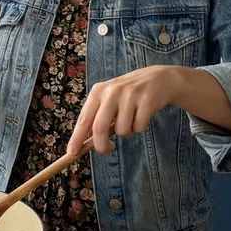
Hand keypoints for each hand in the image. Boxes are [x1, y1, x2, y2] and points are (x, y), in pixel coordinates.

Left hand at [67, 66, 186, 155]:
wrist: (159, 78)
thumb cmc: (129, 93)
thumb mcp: (109, 98)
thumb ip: (98, 116)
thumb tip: (85, 142)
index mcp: (98, 91)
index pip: (84, 118)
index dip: (77, 137)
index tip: (72, 152)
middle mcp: (111, 92)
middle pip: (100, 127)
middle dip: (101, 145)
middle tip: (106, 151)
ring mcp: (129, 95)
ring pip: (122, 130)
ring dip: (126, 133)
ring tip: (131, 121)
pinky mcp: (146, 100)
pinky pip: (138, 127)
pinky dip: (140, 128)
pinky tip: (142, 116)